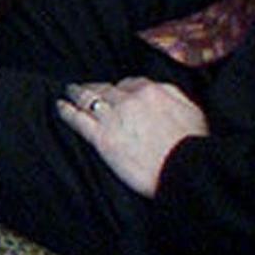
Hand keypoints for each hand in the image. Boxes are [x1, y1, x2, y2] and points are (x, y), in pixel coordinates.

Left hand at [55, 76, 205, 195]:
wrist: (185, 170)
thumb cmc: (194, 146)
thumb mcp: (193, 112)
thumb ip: (175, 96)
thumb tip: (162, 91)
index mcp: (152, 91)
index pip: (130, 83)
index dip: (121, 88)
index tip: (117, 91)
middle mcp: (129, 100)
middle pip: (106, 89)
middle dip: (96, 87)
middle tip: (86, 87)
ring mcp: (113, 118)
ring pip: (88, 99)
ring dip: (77, 93)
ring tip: (70, 91)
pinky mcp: (101, 139)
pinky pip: (77, 119)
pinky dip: (66, 110)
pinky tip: (60, 106)